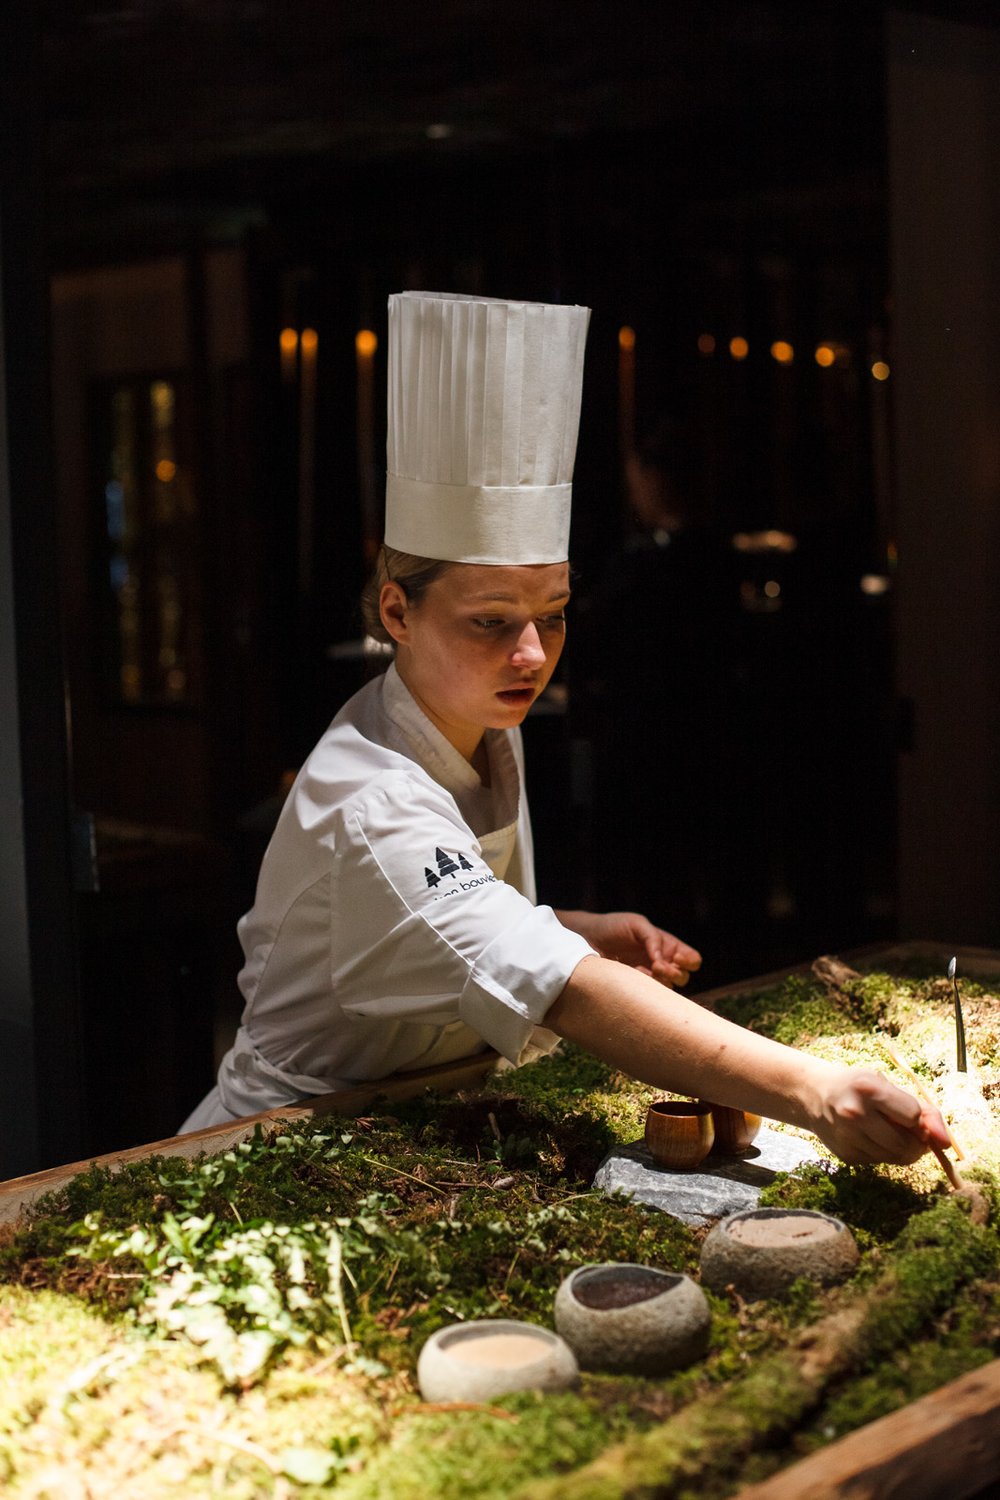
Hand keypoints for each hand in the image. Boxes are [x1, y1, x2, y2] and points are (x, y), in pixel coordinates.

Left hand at [554, 909, 701, 986]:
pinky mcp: (634, 988)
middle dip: (674, 973)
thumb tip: (662, 960)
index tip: (677, 958)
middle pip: (684, 977)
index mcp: (667, 946)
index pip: (692, 959)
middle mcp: (661, 963)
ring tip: (643, 970)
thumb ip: (653, 938)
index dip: (689, 961)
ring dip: (660, 981)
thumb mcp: (637, 924)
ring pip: (668, 989)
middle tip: (658, 967)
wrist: (586, 939)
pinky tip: (632, 974)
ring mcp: (648, 978)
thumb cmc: (612, 927)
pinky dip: (645, 986)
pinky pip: (649, 994)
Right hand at [808, 1065, 952, 1165]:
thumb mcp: (886, 1085)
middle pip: (906, 1145)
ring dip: (902, 1150)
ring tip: (888, 1132)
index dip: (918, 1119)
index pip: (913, 1116)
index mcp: (868, 1088)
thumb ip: (921, 1109)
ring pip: (896, 1158)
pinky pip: (880, 1162)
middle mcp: (855, 1114)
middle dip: (916, 1143)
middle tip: (909, 1132)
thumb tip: (946, 1143)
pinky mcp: (846, 1156)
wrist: (814, 1095)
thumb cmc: (857, 1086)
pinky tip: (869, 1137)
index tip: (911, 1115)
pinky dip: (883, 1153)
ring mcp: (848, 1137)